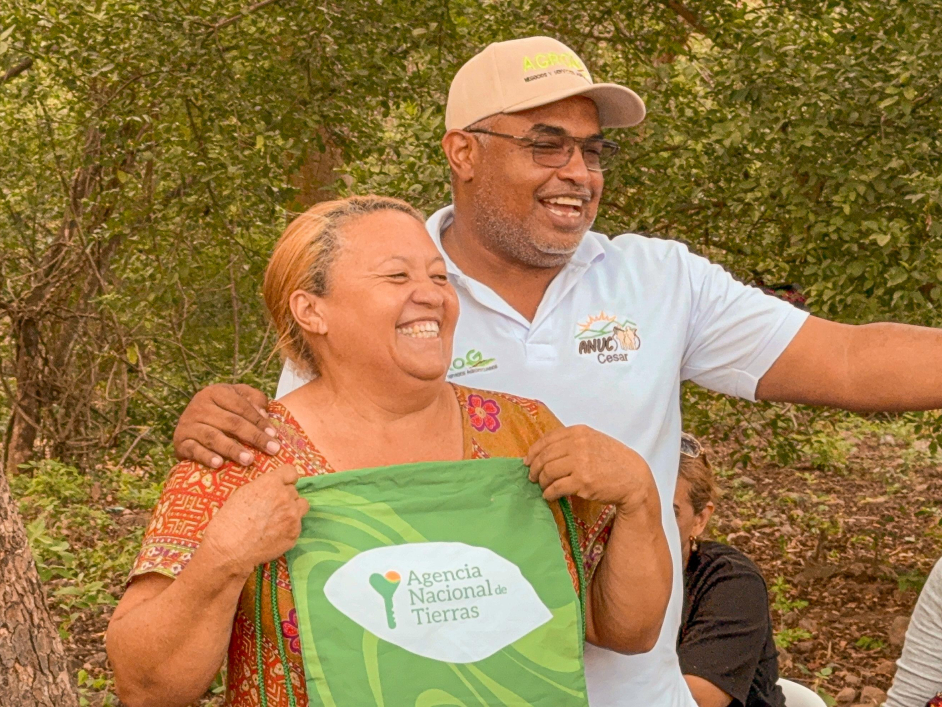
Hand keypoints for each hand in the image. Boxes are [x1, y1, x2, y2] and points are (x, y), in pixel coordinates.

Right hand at [173, 384, 278, 467]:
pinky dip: (206, 457)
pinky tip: (219, 464)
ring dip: (233, 449)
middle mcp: (199, 406)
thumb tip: (264, 414)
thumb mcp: (238, 397)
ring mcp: (188, 424)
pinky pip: (194, 450)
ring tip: (249, 460)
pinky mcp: (180, 442)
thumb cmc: (223, 410)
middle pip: (232, 422)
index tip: (275, 435)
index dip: (259, 421)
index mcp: (215, 392)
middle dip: (254, 437)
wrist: (190, 424)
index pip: (241, 407)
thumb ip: (254, 400)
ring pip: (213, 437)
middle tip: (272, 450)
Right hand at [201, 465, 308, 576]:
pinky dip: (288, 528)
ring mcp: (293, 516)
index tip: (282, 484)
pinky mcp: (294, 534)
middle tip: (271, 508)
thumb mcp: (243, 493)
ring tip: (278, 519)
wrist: (229, 549)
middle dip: (284, 497)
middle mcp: (286, 497)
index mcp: (272, 483)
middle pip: (293, 491)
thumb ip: (263, 487)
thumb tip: (272, 489)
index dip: (285, 478)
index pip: (290, 472)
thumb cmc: (229, 520)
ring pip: (302, 506)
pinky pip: (297, 525)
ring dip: (292, 509)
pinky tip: (274, 534)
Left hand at [524, 425, 655, 512]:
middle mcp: (578, 444)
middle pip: (544, 456)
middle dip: (534, 468)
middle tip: (532, 477)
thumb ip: (573, 442)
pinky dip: (548, 493)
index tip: (528, 461)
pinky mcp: (582, 482)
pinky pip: (556, 488)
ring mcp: (580, 462)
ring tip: (542, 486)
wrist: (634, 478)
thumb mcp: (594, 441)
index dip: (533, 452)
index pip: (547, 440)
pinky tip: (549, 495)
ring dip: (541, 481)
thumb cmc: (614, 461)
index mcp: (579, 432)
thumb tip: (546, 452)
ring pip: (547, 472)